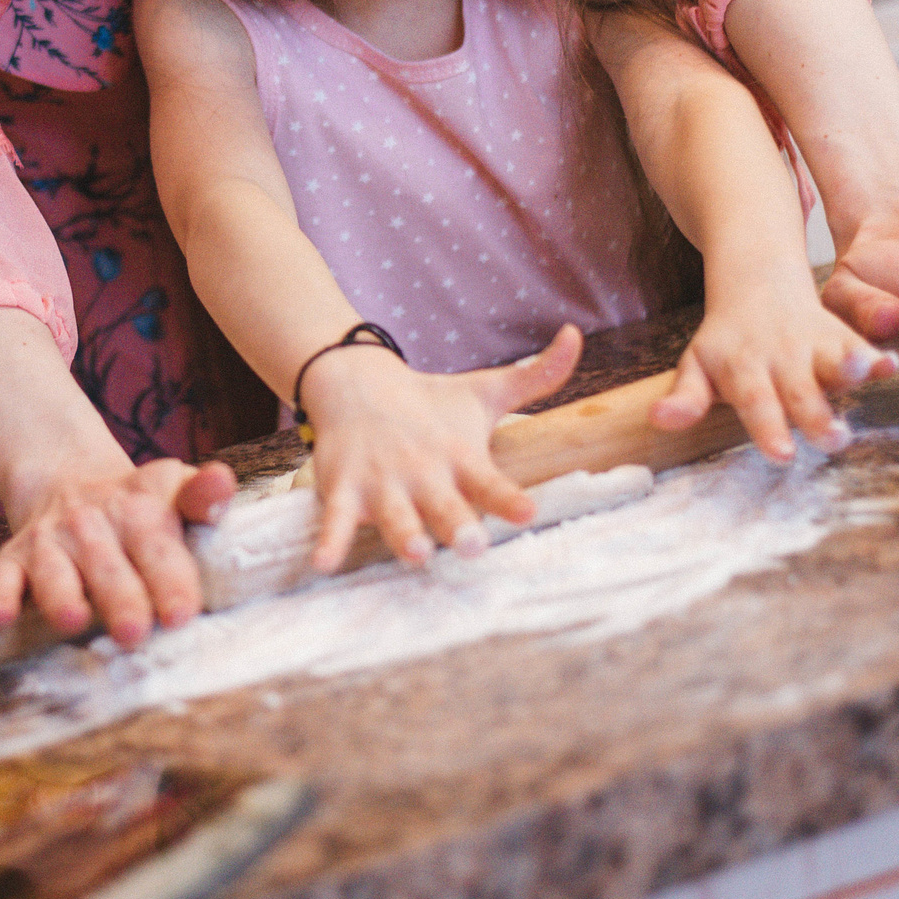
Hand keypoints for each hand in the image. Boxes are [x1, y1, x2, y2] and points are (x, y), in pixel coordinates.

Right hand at [0, 456, 237, 647]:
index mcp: (142, 509)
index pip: (159, 544)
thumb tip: (222, 481)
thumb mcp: (173, 492)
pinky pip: (2, 575)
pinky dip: (0, 597)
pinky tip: (1, 618)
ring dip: (62, 596)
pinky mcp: (14, 557)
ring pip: (54, 571)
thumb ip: (202, 498)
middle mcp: (93, 523)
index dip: (171, 578)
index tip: (181, 613)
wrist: (70, 481)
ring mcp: (52, 541)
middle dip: (120, 599)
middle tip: (134, 633)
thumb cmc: (138, 507)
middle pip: (108, 565)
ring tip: (73, 621)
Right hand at [300, 326, 582, 572]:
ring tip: (415, 553)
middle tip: (472, 544)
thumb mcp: (483, 390)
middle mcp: (422, 472)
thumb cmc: (430, 402)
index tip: (528, 511)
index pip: (491, 481)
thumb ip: (536, 376)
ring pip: (394, 515)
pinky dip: (327, 541)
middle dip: (457, 525)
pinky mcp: (343, 490)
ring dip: (403, 534)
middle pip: (443, 505)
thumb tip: (576, 335)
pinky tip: (322, 564)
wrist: (354, 382)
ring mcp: (381, 483)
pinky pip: (334, 520)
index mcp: (459, 455)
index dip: (508, 498)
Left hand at [652, 269, 898, 459]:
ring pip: (834, 360)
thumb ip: (687, 398)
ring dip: (851, 368)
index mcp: (743, 369)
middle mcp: (781, 358)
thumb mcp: (697, 365)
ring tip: (865, 376)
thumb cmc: (726, 341)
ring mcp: (814, 346)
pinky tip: (892, 365)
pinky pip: (863, 346)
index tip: (782, 455)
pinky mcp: (842, 338)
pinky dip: (878, 357)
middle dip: (816, 416)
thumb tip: (659, 421)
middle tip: (833, 440)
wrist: (756, 284)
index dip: (768, 427)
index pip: (754, 402)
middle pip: (800, 391)